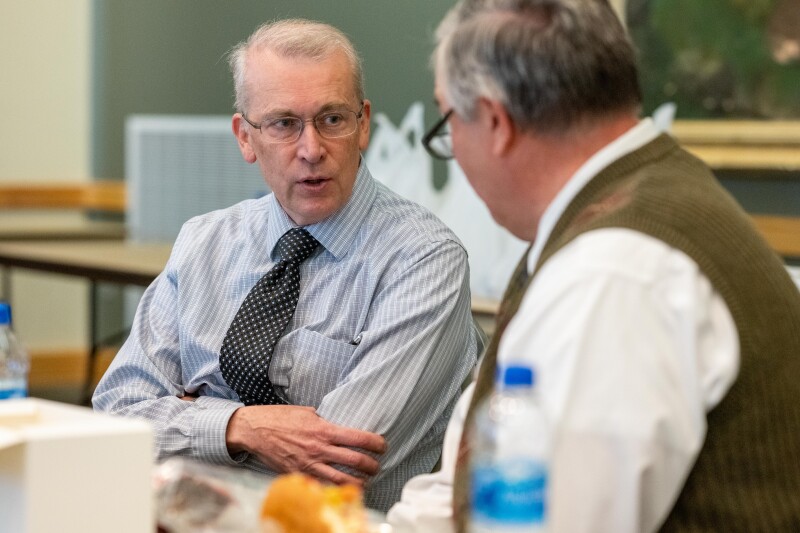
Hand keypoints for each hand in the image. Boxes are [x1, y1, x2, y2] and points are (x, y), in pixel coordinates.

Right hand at [225, 405, 385, 486]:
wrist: (254, 431)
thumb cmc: (280, 418)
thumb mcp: (307, 413)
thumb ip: (325, 422)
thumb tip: (340, 426)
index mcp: (324, 430)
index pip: (359, 438)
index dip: (376, 443)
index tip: (383, 445)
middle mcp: (319, 449)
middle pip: (356, 462)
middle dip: (372, 465)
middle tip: (377, 465)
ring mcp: (309, 465)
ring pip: (342, 480)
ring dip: (359, 482)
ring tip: (366, 480)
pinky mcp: (299, 475)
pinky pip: (323, 486)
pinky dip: (336, 489)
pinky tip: (344, 488)